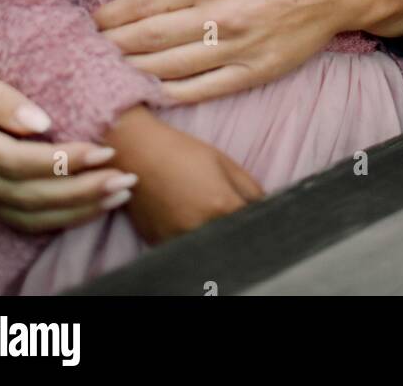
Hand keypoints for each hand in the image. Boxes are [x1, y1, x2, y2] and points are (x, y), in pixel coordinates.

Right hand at [0, 60, 126, 232]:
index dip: (63, 161)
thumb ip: (1, 98)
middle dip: (82, 191)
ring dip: (79, 210)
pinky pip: (25, 223)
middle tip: (126, 178)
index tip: (105, 150)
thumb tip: (41, 121)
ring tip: (120, 195)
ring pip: (30, 216)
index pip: (19, 161)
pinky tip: (93, 208)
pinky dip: (62, 220)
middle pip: (30, 196)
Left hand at [94, 0, 402, 103]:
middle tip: (78, 53)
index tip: (84, 22)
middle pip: (145, 40)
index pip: (142, 3)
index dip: (108, 16)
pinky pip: (199, 92)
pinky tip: (145, 94)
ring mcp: (235, 51)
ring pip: (166, 70)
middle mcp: (218, 18)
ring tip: (100, 74)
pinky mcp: (251, 73)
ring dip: (128, 73)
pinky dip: (167, 96)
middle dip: (107, 47)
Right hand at [107, 106, 262, 244]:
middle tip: (225, 211)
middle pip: (229, 240)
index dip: (255, 221)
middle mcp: (199, 228)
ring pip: (206, 248)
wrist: (136, 152)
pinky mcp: (158, 245)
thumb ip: (251, 190)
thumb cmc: (182, 152)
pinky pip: (182, 249)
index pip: (250, 226)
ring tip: (201, 212)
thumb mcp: (224, 163)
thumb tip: (266, 209)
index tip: (252, 215)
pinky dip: (189, 240)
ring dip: (212, 237)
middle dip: (233, 230)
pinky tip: (184, 219)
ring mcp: (177, 240)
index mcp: (221, 206)